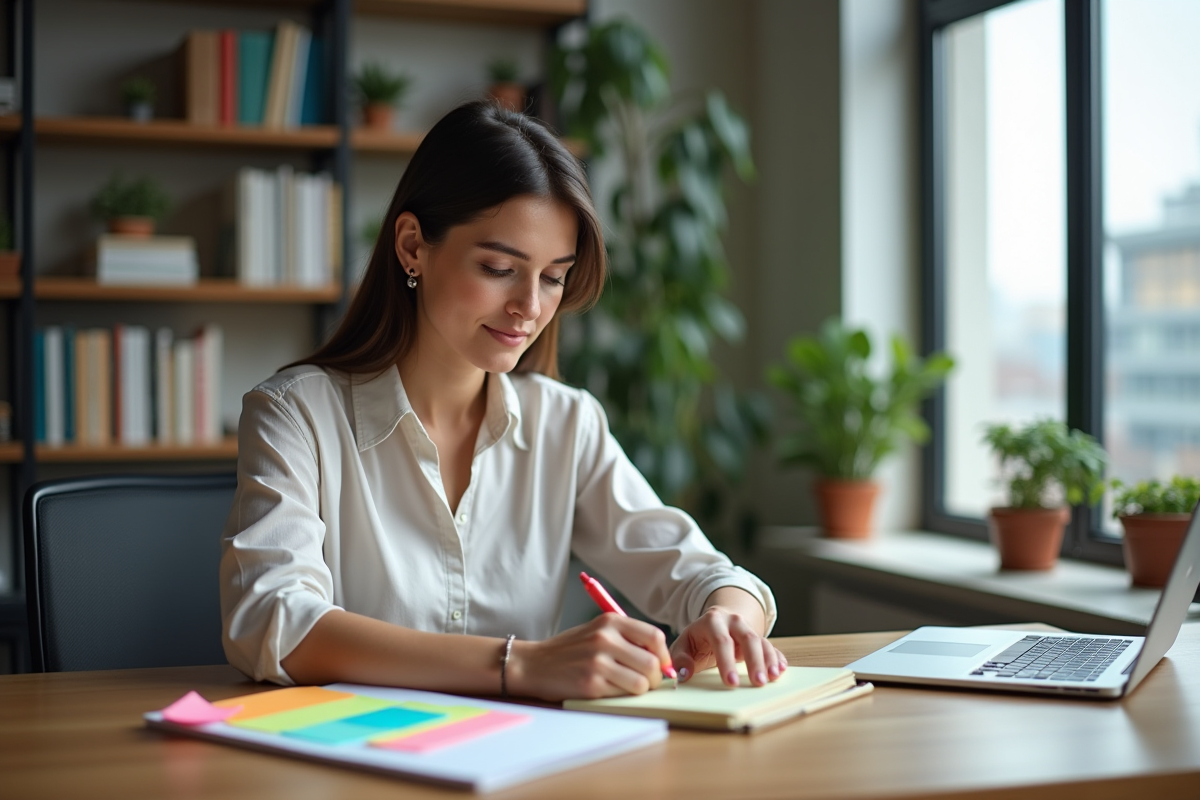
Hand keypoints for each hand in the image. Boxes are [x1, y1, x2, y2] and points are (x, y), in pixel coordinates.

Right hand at [506, 613, 672, 701]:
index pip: (654, 636)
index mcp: (610, 621)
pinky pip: (623, 694)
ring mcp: (597, 662)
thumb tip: (661, 660)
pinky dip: (622, 695)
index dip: (664, 655)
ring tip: (628, 687)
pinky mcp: (591, 684)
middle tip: (646, 682)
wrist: (532, 663)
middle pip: (652, 663)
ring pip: (642, 683)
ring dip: (640, 689)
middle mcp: (605, 638)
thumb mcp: (597, 631)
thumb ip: (626, 639)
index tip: (661, 665)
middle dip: (655, 678)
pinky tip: (609, 690)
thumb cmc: (569, 650)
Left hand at [671, 605, 787, 687]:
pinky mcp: (759, 638)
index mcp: (712, 621)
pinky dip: (777, 658)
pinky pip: (771, 646)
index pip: (721, 641)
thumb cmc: (697, 638)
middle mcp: (733, 621)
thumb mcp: (683, 645)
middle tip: (758, 682)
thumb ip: (680, 659)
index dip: (727, 662)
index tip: (731, 682)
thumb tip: (683, 675)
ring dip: (769, 660)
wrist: (715, 622)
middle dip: (754, 661)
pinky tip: (780, 670)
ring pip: (762, 642)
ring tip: (772, 678)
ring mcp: (748, 628)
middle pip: (748, 638)